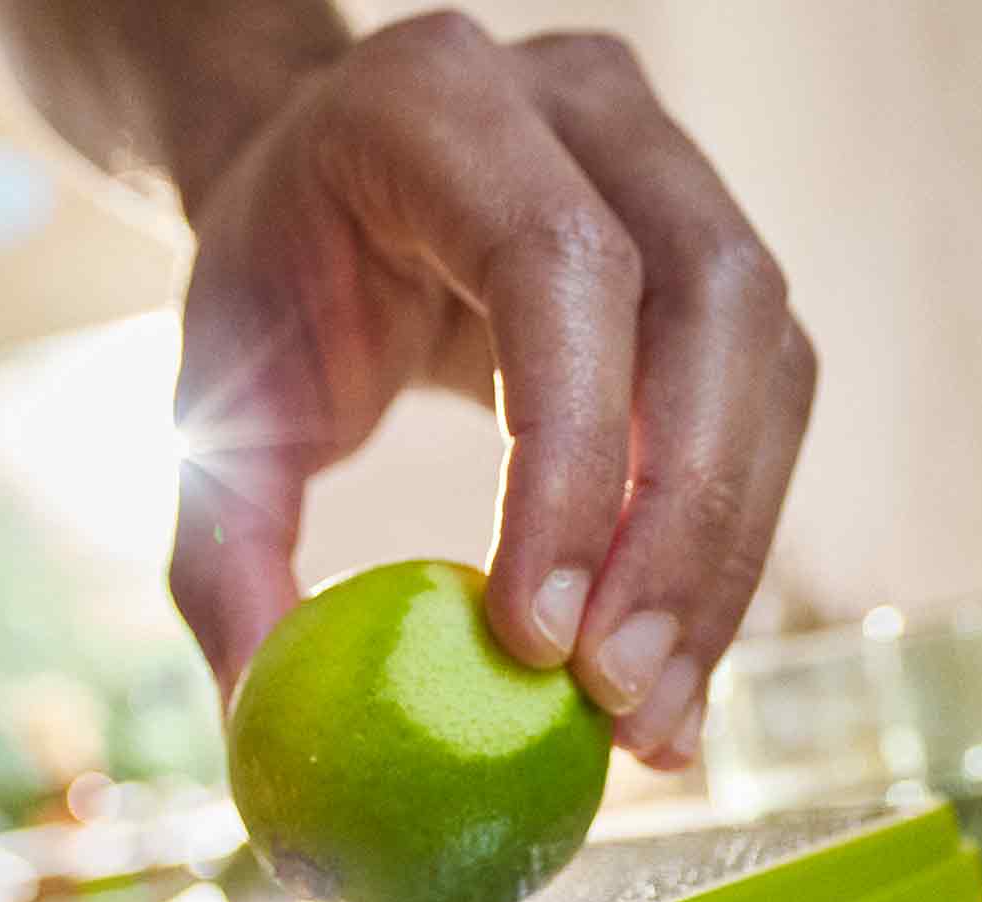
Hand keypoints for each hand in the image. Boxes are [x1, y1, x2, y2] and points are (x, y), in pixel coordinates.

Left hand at [165, 12, 815, 769]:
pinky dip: (727, 553)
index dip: (572, 459)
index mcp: (439, 103)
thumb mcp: (212, 410)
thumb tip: (275, 719)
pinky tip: (675, 668)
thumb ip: (226, 562)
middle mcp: (589, 106)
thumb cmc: (274, 292)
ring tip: (653, 718)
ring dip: (720, 563)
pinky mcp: (726, 258)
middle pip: (710, 311)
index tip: (534, 638)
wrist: (326, 184)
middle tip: (618, 700)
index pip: (560, 271)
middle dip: (678, 533)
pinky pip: (770, 410)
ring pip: (769, 367)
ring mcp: (678, 168)